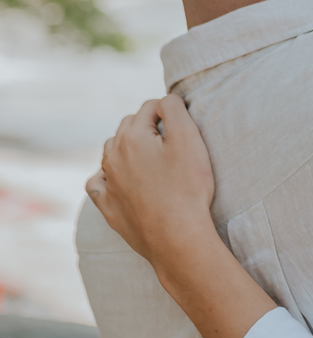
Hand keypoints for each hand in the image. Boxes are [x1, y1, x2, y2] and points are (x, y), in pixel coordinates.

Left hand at [86, 96, 215, 273]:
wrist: (177, 237)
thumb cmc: (187, 188)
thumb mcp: (189, 139)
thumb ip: (174, 109)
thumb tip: (165, 100)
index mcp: (132, 137)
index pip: (150, 108)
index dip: (169, 111)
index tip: (184, 125)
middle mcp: (113, 157)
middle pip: (128, 126)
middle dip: (147, 126)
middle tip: (172, 140)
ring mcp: (108, 183)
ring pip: (111, 151)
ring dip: (128, 148)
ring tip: (151, 157)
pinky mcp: (109, 206)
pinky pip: (98, 183)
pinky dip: (107, 176)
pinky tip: (119, 180)